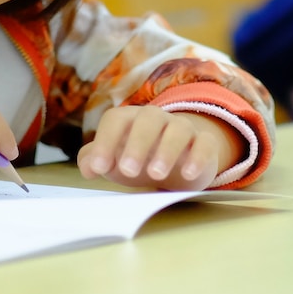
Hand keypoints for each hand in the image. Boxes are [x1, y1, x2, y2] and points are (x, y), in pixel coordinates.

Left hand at [77, 107, 240, 190]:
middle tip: (129, 171)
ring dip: (167, 151)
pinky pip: (205, 143)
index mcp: (130, 119)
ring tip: (156, 175)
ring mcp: (183, 128)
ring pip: (178, 129)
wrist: (176, 162)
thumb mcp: (114, 161)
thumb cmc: (138, 159)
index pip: (116, 120)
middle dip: (137, 144)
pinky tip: (188, 175)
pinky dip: (198, 157)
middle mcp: (157, 118)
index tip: (99, 168)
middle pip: (148, 120)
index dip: (106, 142)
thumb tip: (87, 167)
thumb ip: (95, 160)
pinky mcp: (204, 142)